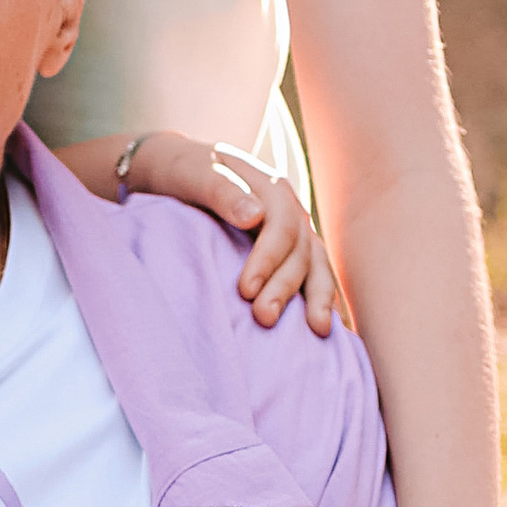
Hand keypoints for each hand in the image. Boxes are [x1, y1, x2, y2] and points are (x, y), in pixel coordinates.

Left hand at [132, 136, 338, 335]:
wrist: (177, 173)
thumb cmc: (183, 174)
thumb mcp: (194, 175)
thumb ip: (221, 191)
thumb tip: (255, 215)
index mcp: (270, 187)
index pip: (281, 225)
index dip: (268, 258)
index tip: (245, 290)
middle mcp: (290, 209)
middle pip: (301, 250)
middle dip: (285, 287)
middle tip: (265, 319)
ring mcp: (295, 231)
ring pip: (317, 264)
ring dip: (317, 298)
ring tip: (318, 332)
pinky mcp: (291, 252)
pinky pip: (315, 275)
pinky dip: (322, 299)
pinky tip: (329, 326)